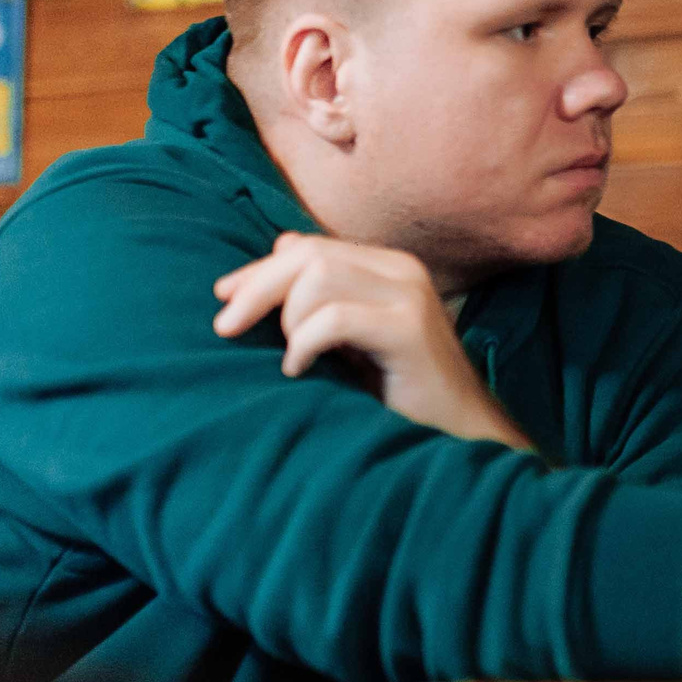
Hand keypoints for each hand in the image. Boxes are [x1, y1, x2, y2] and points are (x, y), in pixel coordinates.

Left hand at [212, 233, 529, 446]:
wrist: (457, 435)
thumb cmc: (397, 394)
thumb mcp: (350, 339)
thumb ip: (322, 294)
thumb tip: (279, 246)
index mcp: (388, 267)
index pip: (309, 247)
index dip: (260, 271)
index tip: (224, 300)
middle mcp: (402, 270)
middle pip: (308, 255)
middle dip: (257, 289)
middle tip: (225, 329)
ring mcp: (410, 295)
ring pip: (318, 278)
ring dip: (288, 322)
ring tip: (293, 360)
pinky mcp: (410, 328)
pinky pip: (334, 318)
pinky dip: (304, 344)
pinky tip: (299, 371)